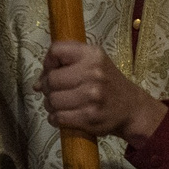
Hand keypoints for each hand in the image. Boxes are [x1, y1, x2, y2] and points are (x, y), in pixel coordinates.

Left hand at [38, 41, 165, 142]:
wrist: (132, 107)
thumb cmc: (107, 82)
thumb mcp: (92, 62)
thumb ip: (64, 64)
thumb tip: (37, 83)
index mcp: (93, 55)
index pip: (56, 51)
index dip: (48, 63)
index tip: (53, 71)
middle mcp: (94, 73)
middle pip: (51, 79)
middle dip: (47, 87)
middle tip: (55, 92)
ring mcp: (92, 96)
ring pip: (52, 100)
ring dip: (50, 105)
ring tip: (60, 105)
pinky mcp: (90, 117)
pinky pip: (59, 118)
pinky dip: (55, 118)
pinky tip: (62, 116)